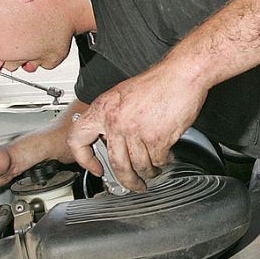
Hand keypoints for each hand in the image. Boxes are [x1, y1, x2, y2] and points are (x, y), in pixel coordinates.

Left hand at [67, 64, 207, 191]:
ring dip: (149, 171)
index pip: (77, 139)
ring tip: (155, 168)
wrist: (182, 73)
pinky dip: (163, 162)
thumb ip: (112, 116)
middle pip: (115, 164)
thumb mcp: (122, 95)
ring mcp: (135, 131)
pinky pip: (157, 160)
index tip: (95, 168)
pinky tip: (166, 157)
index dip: (84, 159)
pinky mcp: (156, 138)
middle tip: (134, 184)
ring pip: (139, 166)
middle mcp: (116, 121)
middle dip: (128, 180)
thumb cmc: (158, 82)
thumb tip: (109, 138)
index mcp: (103, 108)